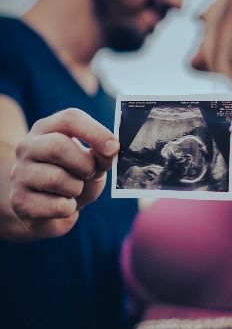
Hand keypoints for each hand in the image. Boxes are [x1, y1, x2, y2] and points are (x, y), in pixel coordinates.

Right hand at [9, 108, 118, 238]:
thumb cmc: (71, 178)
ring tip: (73, 190)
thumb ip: (101, 155)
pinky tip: (63, 205)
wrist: (47, 210)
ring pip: (56, 178)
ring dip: (76, 188)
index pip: (70, 119)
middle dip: (84, 164)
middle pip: (58, 146)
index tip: (114, 147)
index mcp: (46, 129)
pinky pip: (56, 206)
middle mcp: (28, 147)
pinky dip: (69, 208)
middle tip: (90, 174)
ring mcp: (20, 174)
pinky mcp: (20, 201)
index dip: (95, 132)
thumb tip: (111, 150)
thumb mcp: (90, 163)